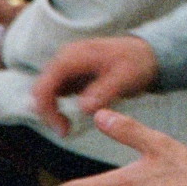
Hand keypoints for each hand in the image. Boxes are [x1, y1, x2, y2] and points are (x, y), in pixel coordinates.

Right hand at [31, 36, 159, 135]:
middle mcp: (65, 59)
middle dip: (47, 113)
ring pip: (45, 92)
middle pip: (40, 89)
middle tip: (65, 131)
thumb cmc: (137, 62)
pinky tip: (71, 117)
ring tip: (67, 127)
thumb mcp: (126, 77)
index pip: (45, 85)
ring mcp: (66, 66)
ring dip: (51, 111)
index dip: (47, 109)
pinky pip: (55, 92)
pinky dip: (58, 106)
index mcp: (73, 56)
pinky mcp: (71, 75)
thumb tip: (84, 108)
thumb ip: (104, 91)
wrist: (146, 54)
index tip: (63, 129)